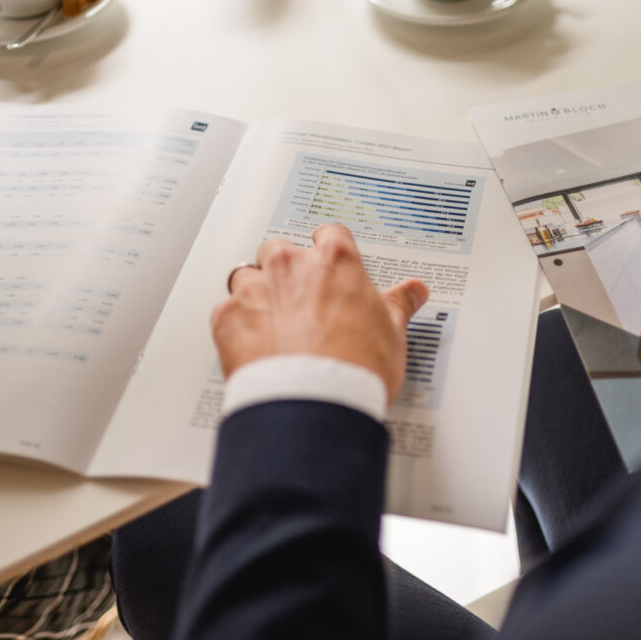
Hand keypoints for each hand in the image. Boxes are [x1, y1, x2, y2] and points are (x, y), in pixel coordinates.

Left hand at [212, 224, 429, 401]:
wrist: (313, 405)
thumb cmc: (354, 368)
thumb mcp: (392, 333)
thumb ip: (399, 304)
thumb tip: (414, 292)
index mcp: (334, 262)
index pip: (330, 235)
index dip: (329, 249)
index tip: (330, 260)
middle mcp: (290, 267)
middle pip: (279, 250)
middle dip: (287, 270)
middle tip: (300, 299)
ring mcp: (254, 291)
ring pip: (245, 276)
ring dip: (256, 293)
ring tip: (272, 323)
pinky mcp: (227, 319)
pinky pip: (226, 312)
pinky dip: (237, 325)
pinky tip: (253, 345)